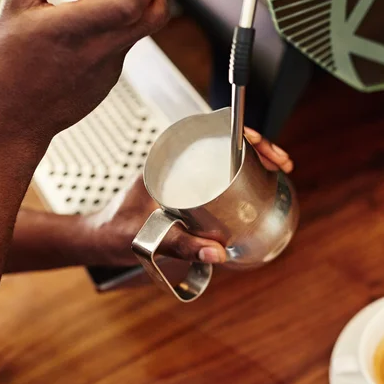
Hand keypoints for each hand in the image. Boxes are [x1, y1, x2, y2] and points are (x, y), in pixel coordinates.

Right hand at [0, 0, 167, 146]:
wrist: (17, 119)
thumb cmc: (10, 67)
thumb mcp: (18, 8)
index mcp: (73, 29)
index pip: (130, 5)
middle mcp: (100, 49)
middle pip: (154, 15)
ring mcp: (111, 66)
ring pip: (144, 29)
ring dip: (139, 7)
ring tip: (108, 0)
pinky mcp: (112, 76)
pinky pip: (126, 44)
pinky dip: (119, 26)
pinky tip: (92, 24)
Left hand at [87, 130, 293, 265]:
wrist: (101, 239)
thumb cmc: (116, 232)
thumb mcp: (148, 237)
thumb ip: (180, 245)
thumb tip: (218, 252)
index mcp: (164, 159)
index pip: (207, 131)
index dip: (240, 132)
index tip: (259, 142)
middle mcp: (177, 161)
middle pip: (225, 142)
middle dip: (258, 146)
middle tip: (281, 162)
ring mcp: (186, 174)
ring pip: (227, 158)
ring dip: (255, 159)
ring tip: (279, 170)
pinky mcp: (191, 189)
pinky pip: (221, 176)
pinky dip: (244, 175)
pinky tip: (261, 183)